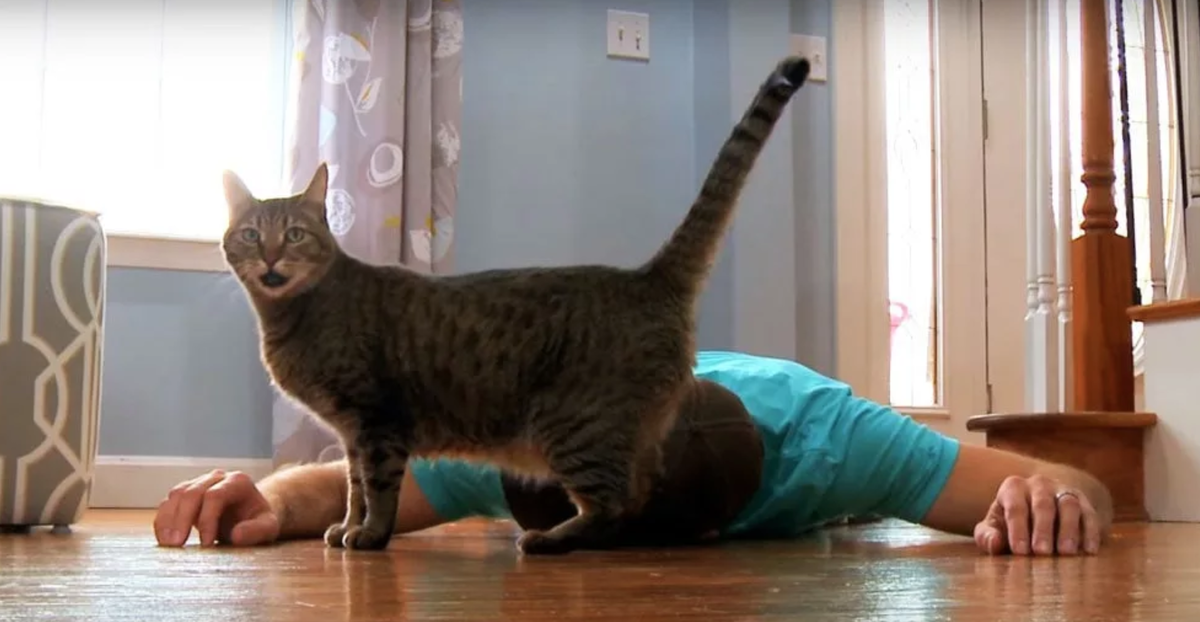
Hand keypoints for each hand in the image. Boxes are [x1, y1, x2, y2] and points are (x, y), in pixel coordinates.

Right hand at [153, 469, 280, 547]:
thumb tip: (237, 535)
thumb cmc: (259, 521)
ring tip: (168, 545)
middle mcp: (217, 478)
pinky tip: (164, 540)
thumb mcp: (269, 528)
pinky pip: (168, 504)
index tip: (206, 544)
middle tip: (177, 545)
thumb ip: (257, 531)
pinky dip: (163, 521)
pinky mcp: (186, 496)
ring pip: (176, 495)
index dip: (207, 519)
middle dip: (182, 519)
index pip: (216, 495)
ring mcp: (199, 484)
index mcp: (238, 482)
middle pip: (192, 492)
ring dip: (168, 519)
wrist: (250, 516)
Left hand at [973, 474, 1101, 555]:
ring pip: (1069, 505)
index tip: (1020, 551)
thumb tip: (993, 543)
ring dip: (1069, 529)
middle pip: (1043, 504)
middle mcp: (1039, 485)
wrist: (1040, 511)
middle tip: (1042, 553)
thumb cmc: (1010, 524)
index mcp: (1013, 488)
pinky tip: (1089, 550)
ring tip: (1067, 552)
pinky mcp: (1084, 503)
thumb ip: (987, 536)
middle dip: (1043, 529)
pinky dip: (1091, 532)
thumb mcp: (994, 528)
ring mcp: (1063, 491)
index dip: (1017, 529)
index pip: (1015, 507)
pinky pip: (1090, 515)